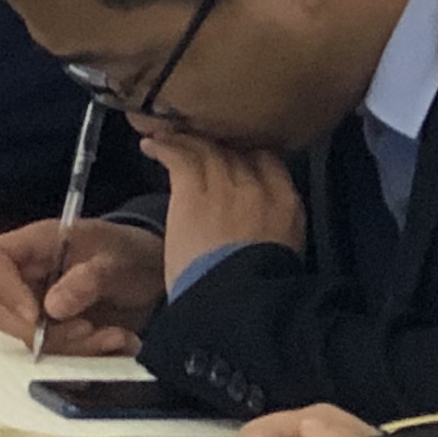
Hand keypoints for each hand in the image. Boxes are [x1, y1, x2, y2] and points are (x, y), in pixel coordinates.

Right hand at [0, 214, 162, 354]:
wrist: (151, 274)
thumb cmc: (129, 253)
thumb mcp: (118, 259)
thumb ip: (89, 279)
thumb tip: (52, 308)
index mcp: (32, 246)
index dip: (3, 287)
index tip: (37, 314)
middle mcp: (24, 280)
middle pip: (1, 312)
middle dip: (43, 332)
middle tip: (86, 330)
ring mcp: (36, 309)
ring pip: (30, 340)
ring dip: (75, 347)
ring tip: (118, 336)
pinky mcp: (53, 333)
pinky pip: (56, 354)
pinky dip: (88, 355)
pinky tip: (119, 341)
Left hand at [150, 131, 306, 286]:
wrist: (234, 298)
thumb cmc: (251, 288)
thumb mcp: (279, 252)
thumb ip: (270, 226)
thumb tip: (254, 223)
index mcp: (287, 203)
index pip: (268, 161)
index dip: (246, 153)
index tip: (229, 153)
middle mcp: (259, 186)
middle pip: (236, 151)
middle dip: (215, 145)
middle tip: (195, 142)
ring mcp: (227, 185)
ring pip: (207, 149)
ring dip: (185, 141)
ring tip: (166, 137)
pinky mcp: (195, 191)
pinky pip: (180, 156)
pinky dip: (164, 147)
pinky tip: (151, 145)